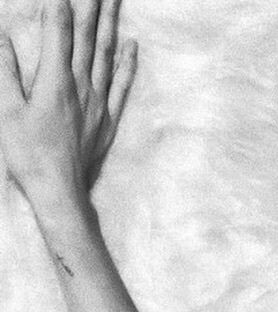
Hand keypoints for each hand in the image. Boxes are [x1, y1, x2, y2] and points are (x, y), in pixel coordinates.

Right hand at [0, 0, 136, 208]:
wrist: (60, 193)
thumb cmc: (28, 154)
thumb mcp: (7, 110)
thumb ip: (6, 72)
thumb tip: (4, 38)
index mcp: (55, 82)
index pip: (59, 32)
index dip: (60, 5)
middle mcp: (82, 88)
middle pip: (87, 38)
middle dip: (91, 6)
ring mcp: (99, 104)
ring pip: (106, 55)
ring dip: (110, 25)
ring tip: (115, 0)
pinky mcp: (108, 121)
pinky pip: (121, 86)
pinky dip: (126, 64)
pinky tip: (131, 46)